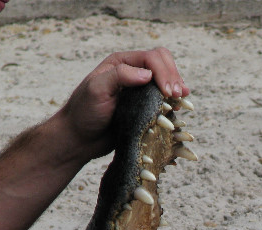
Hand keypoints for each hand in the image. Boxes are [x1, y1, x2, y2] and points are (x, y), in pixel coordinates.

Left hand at [59, 47, 189, 161]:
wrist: (79, 138)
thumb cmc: (84, 112)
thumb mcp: (96, 89)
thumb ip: (120, 76)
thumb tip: (147, 75)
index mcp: (121, 64)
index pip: (151, 58)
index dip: (163, 72)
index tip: (168, 92)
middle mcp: (132, 73)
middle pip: (163, 63)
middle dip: (173, 77)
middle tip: (179, 95)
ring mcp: (140, 91)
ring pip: (166, 80)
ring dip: (177, 87)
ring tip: (182, 99)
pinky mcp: (144, 108)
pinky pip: (164, 100)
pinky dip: (173, 101)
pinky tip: (177, 107)